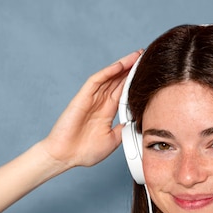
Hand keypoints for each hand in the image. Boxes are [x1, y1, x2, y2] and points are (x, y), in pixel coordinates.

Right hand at [41, 51, 141, 167]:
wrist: (65, 157)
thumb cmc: (84, 152)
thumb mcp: (112, 140)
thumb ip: (123, 129)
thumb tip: (137, 121)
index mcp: (106, 113)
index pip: (122, 92)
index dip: (133, 82)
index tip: (147, 75)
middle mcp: (99, 103)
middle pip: (117, 81)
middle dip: (131, 69)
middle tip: (145, 57)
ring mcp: (91, 99)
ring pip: (109, 77)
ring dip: (123, 65)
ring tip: (137, 55)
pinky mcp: (82, 97)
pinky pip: (96, 80)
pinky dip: (108, 72)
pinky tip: (120, 65)